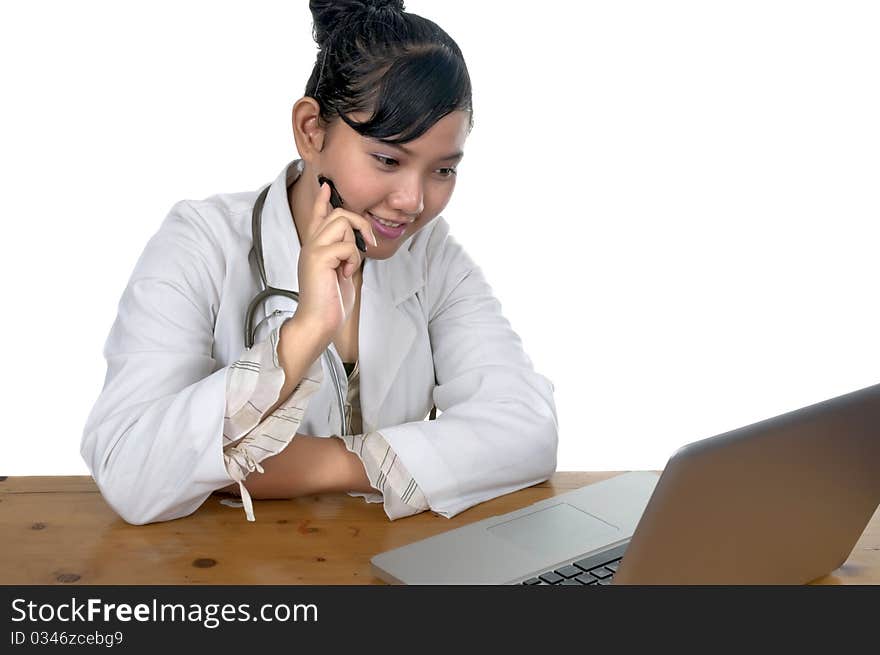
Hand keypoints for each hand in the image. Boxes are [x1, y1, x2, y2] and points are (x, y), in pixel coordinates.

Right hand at [295, 181, 377, 339]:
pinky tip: (345, 275)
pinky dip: (353, 261)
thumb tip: (357, 242)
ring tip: (349, 267)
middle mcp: (311, 244)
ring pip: (342, 223)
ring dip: (354, 245)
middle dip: (360, 224)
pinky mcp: (319, 258)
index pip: (317, 217)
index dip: (323, 201)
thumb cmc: (330, 303)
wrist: (317, 323)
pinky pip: (346, 246)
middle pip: (339, 214)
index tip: (326, 187)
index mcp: (315, 248)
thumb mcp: (340, 272)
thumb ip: (344, 255)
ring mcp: (313, 250)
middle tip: (368, 243)